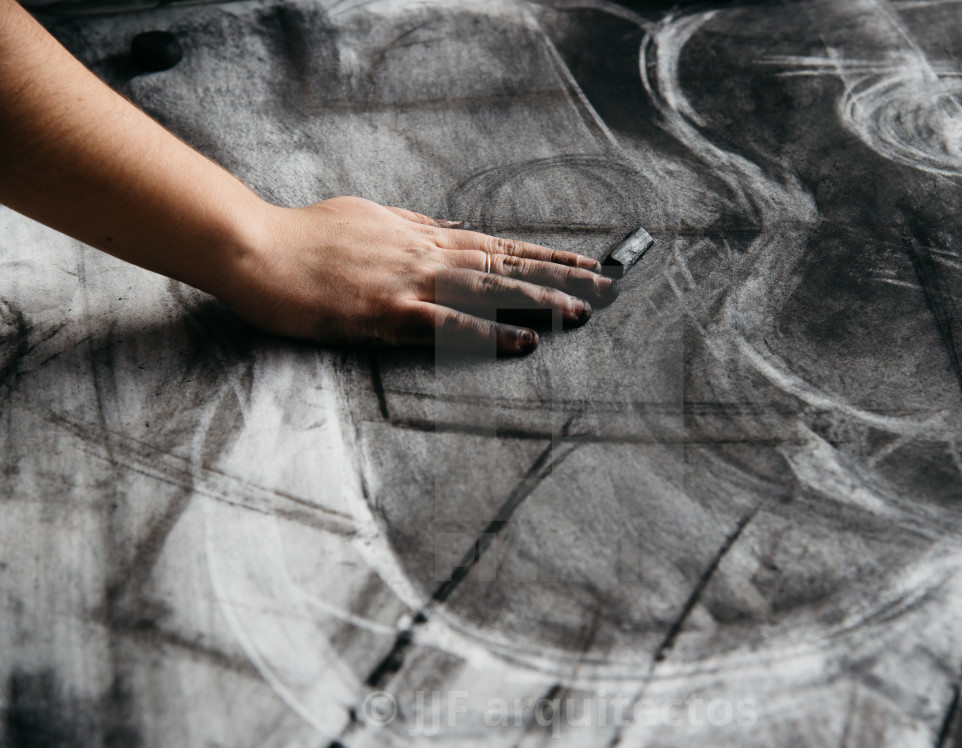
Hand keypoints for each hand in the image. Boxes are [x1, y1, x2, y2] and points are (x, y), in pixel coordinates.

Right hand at [226, 197, 618, 353]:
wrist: (253, 247)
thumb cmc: (304, 236)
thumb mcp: (367, 216)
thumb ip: (412, 224)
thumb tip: (448, 227)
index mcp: (420, 234)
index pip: (496, 243)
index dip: (543, 253)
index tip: (584, 261)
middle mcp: (424, 253)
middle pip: (506, 264)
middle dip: (559, 276)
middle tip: (607, 288)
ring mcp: (407, 282)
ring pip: (489, 290)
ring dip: (538, 302)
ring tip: (582, 314)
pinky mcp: (385, 312)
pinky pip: (448, 326)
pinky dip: (489, 334)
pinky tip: (521, 342)